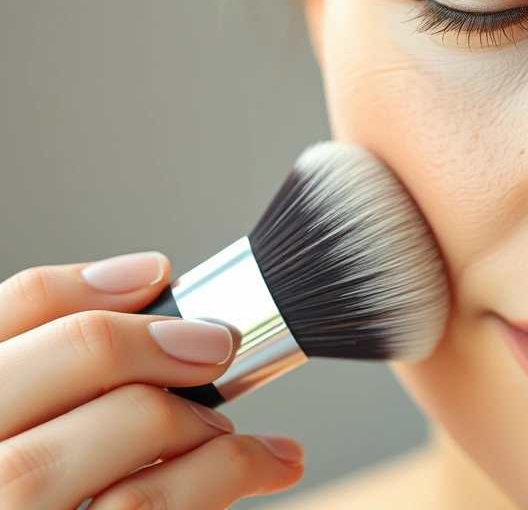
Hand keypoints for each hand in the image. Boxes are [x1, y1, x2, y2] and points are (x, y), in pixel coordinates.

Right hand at [0, 251, 304, 509]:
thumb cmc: (52, 487)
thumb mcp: (26, 430)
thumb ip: (57, 383)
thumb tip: (143, 283)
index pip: (4, 318)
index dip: (84, 287)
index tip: (157, 276)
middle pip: (59, 376)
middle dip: (152, 346)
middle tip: (216, 345)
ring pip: (122, 458)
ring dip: (203, 430)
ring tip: (245, 433)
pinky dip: (224, 480)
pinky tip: (265, 466)